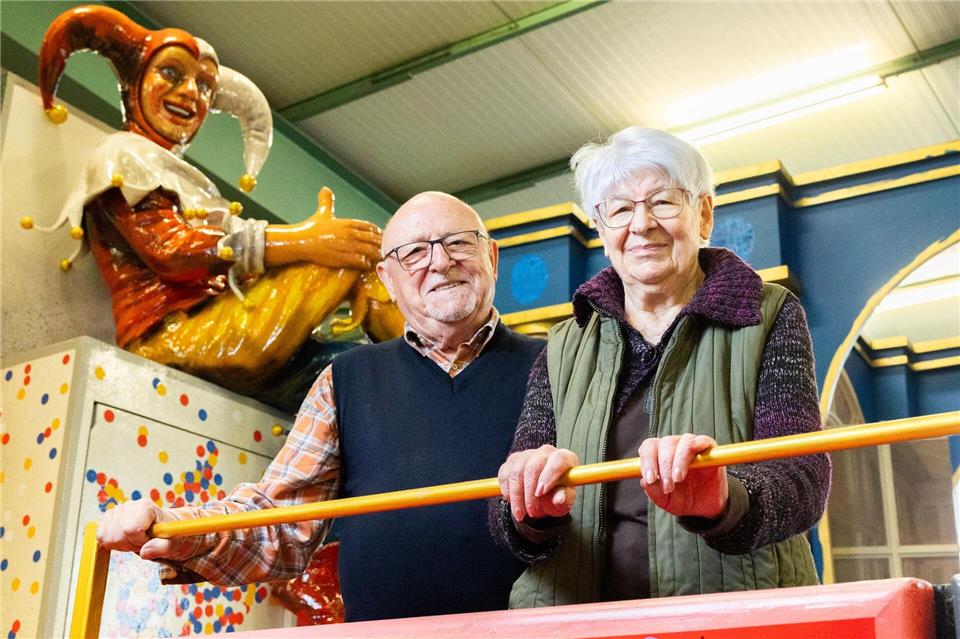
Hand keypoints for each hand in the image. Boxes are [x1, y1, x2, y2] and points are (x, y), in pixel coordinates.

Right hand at [96, 500, 195, 561]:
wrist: (164, 528)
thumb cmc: (168, 534)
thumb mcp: (173, 543)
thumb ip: (161, 547)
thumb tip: (145, 552)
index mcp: (145, 507)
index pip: (130, 529)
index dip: (138, 540)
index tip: (148, 539)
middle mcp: (129, 505)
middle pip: (117, 535)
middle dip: (130, 544)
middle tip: (143, 541)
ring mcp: (117, 511)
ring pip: (107, 537)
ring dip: (121, 544)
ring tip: (135, 539)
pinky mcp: (108, 518)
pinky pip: (100, 536)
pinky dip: (112, 542)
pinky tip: (126, 539)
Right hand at [265, 187, 381, 269]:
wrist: (301, 241)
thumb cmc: (312, 228)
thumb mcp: (322, 213)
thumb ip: (327, 202)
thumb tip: (325, 188)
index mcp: (349, 223)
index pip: (371, 227)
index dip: (378, 233)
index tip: (381, 237)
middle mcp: (351, 234)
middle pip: (374, 240)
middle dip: (380, 245)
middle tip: (384, 251)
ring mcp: (348, 246)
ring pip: (371, 251)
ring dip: (376, 255)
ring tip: (378, 259)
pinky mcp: (343, 258)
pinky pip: (361, 262)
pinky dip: (366, 264)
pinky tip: (366, 265)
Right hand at [497, 445, 578, 521]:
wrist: (544, 497)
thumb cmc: (556, 495)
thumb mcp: (564, 502)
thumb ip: (564, 499)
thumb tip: (560, 499)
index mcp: (564, 458)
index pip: (557, 460)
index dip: (548, 476)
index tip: (540, 494)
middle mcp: (545, 452)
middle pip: (532, 468)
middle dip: (529, 494)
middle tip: (531, 512)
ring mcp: (526, 455)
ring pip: (516, 473)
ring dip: (516, 496)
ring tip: (521, 513)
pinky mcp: (512, 461)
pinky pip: (505, 475)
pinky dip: (507, 492)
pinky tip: (514, 502)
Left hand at [639, 434, 727, 518]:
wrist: (706, 506)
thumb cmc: (683, 498)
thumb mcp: (665, 500)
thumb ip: (654, 491)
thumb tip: (644, 481)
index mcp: (659, 454)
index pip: (648, 448)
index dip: (647, 461)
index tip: (650, 479)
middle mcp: (674, 445)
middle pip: (664, 444)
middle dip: (663, 467)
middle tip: (667, 486)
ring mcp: (691, 444)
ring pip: (681, 443)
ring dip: (677, 461)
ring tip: (678, 479)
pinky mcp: (708, 446)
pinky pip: (700, 441)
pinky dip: (693, 452)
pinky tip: (693, 467)